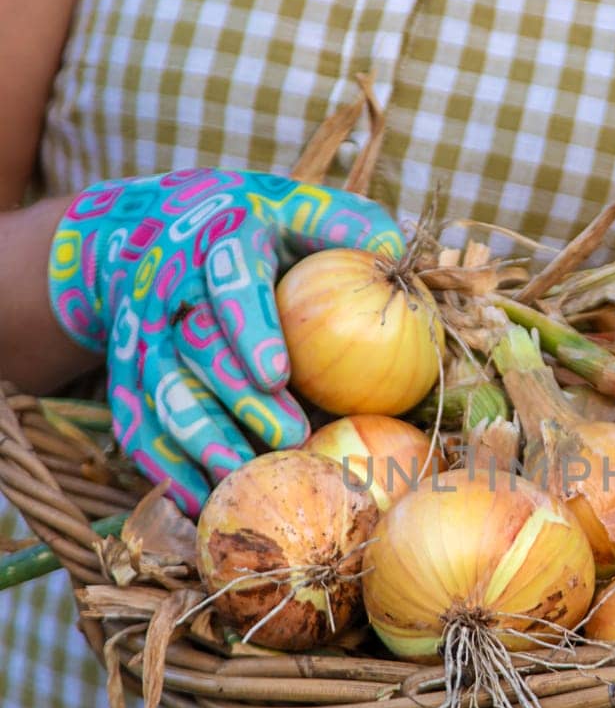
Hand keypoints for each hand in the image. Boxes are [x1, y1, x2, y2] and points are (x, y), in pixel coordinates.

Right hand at [48, 168, 401, 512]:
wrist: (144, 230)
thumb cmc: (245, 225)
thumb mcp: (291, 206)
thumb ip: (341, 224)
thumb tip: (396, 249)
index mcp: (215, 241)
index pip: (229, 282)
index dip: (248, 328)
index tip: (276, 374)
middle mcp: (168, 290)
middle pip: (195, 351)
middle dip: (237, 400)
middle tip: (290, 438)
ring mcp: (140, 337)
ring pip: (159, 395)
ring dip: (198, 442)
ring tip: (241, 478)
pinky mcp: (125, 376)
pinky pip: (136, 427)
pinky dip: (164, 467)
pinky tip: (200, 501)